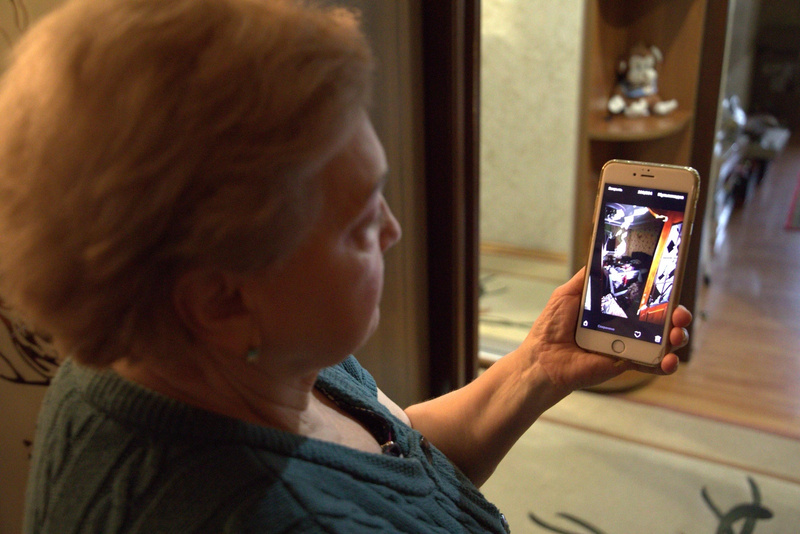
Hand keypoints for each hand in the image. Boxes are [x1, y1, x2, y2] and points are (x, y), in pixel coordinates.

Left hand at [516, 268, 691, 395]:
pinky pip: (652, 364)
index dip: (661, 294)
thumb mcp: (567, 294)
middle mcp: (624, 327)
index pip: (643, 299)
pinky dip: (666, 363)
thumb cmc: (551, 327)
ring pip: (663, 341)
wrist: (543, 358)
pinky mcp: (625, 364)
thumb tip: (601, 256)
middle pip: (661, 319)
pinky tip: (670, 360)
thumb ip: (586, 277)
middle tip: (679, 314)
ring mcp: (627, 346)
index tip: (673, 285)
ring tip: (676, 334)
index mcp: (613, 309)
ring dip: (677, 337)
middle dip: (677, 315)